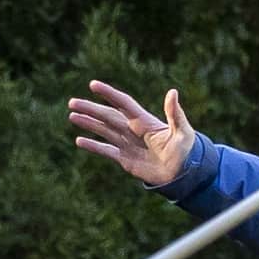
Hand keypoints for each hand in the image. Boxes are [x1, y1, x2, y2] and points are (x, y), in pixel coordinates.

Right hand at [67, 80, 198, 191]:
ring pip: (104, 130)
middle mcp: (133, 130)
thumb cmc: (186, 150)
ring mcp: (128, 144)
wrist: (184, 174)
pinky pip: (106, 150)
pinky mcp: (125, 159)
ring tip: (72, 116)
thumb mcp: (182, 131)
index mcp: (145, 121)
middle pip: (108, 116)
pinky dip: (93, 146)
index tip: (93, 85)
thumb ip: (174, 113)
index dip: (109, 94)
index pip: (123, 103)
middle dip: (91, 109)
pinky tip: (79, 141)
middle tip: (72, 102)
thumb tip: (172, 92)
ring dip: (88, 123)